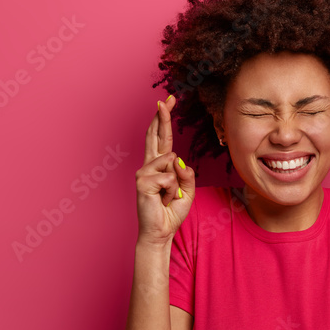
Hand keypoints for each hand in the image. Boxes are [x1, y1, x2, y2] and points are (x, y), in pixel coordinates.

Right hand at [135, 95, 194, 245]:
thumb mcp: (188, 191)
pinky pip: (168, 178)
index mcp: (159, 166)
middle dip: (162, 117)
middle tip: (166, 99)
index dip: (164, 119)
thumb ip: (187, 175)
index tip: (167, 101)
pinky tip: (162, 199)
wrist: (160, 231)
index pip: (161, 138)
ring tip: (168, 197)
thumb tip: (179, 161)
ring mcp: (143, 173)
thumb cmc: (172, 211)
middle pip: (155, 135)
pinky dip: (172, 191)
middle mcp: (149, 166)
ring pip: (170, 161)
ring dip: (176, 184)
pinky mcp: (142, 182)